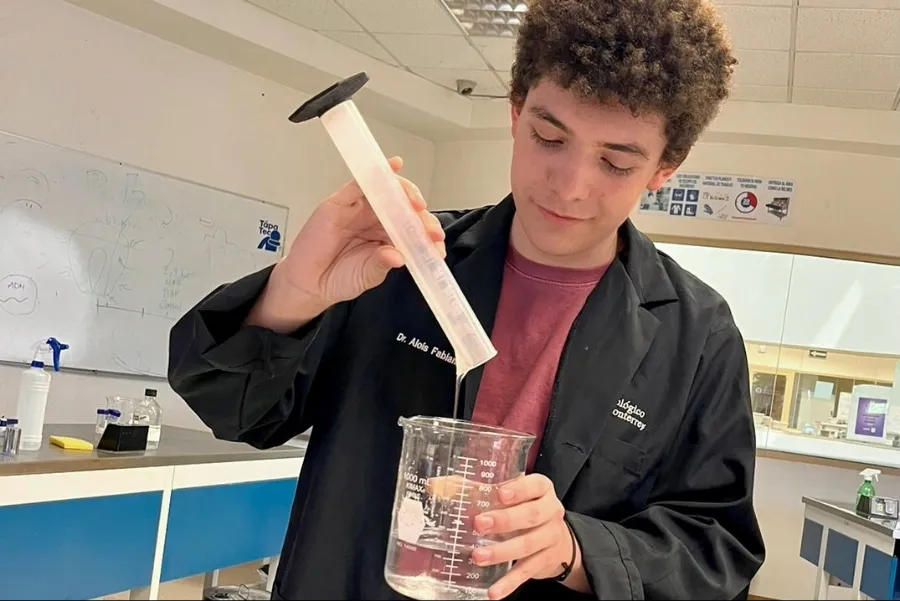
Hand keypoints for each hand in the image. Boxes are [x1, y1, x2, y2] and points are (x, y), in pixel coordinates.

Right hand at [246, 156, 444, 331]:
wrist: (307, 283)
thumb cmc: (338, 278)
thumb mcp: (367, 276)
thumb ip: (382, 265)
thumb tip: (398, 256)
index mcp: (388, 236)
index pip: (414, 227)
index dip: (427, 232)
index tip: (437, 244)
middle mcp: (376, 219)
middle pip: (405, 207)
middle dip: (421, 217)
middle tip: (430, 230)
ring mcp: (359, 209)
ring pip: (388, 191)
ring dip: (406, 194)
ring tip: (417, 206)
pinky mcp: (341, 202)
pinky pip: (361, 183)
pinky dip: (378, 173)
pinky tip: (394, 166)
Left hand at [471, 474, 579, 598]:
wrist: (557, 539)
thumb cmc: (524, 507)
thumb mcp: (509, 493)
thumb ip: (475, 488)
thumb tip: (435, 486)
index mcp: (541, 489)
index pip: (534, 485)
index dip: (519, 489)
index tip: (499, 493)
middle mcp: (551, 512)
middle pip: (531, 515)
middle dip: (505, 520)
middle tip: (479, 524)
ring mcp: (550, 537)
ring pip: (528, 545)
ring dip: (501, 552)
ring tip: (478, 556)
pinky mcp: (545, 561)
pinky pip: (526, 572)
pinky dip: (509, 583)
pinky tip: (494, 591)